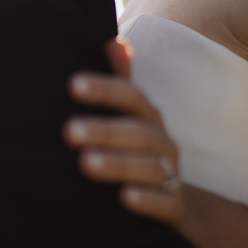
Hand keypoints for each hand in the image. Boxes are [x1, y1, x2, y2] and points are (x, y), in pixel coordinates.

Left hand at [63, 37, 185, 226]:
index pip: (128, 96)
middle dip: (103, 130)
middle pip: (135, 132)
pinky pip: (166, 203)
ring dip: (118, 164)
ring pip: (148, 167)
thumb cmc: (141, 146)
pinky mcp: (176, 206)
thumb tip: (113, 41)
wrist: (179, 198)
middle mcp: (161, 141)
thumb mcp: (133, 113)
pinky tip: (125, 198)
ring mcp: (170, 173)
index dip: (103, 89)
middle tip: (68, 131)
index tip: (72, 84)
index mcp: (148, 116)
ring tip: (85, 163)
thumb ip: (122, 78)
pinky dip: (148, 200)